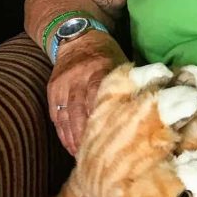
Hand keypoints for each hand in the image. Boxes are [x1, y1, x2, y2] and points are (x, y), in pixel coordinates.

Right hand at [47, 32, 127, 154]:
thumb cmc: (106, 53)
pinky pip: (56, 118)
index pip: (99, 101)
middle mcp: (78, 79)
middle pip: (81, 114)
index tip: (110, 142)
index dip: (103, 123)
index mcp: (99, 71)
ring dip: (75, 141)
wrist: (76, 38)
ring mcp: (62, 86)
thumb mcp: (121, 62)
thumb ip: (129, 83)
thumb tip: (144, 105)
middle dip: (88, 138)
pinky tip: (72, 148)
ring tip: (85, 159)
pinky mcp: (52, 91)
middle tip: (99, 158)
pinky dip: (64, 134)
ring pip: (67, 119)